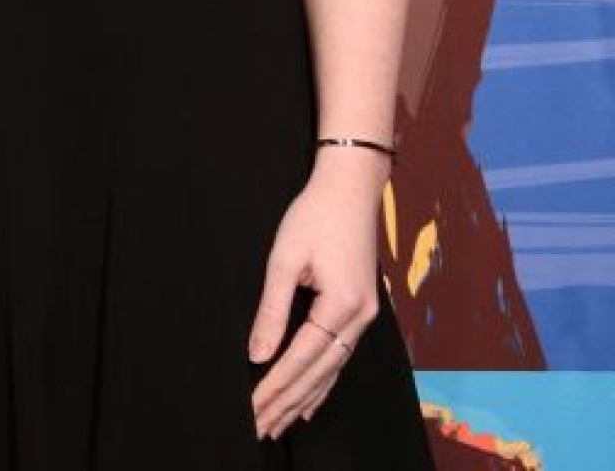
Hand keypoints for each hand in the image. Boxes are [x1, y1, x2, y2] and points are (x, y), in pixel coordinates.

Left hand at [247, 150, 388, 438]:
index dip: (275, 387)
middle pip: (319, 374)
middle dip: (287, 402)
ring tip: (279, 423)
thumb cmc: (314, 216)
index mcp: (342, 307)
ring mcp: (364, 317)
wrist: (351, 188)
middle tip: (260, 428)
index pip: (301, 360)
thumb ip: (272, 310)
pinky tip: (309, 401)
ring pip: (331, 371)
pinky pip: (339, 358)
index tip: (252, 409)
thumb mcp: (284, 259)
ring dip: (304, 398)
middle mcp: (360, 319)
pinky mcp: (360, 310)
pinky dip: (322, 382)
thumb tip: (258, 354)